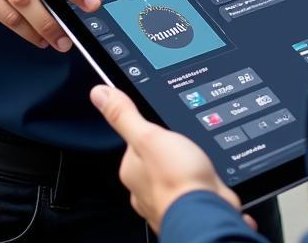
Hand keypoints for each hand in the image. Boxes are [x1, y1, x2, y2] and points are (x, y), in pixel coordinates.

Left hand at [91, 85, 246, 232]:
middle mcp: (144, 188)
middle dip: (171, 149)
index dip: (152, 129)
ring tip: (196, 160)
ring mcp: (166, 199)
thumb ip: (125, 115)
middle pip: (156, 157)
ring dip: (185, 166)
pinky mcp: (187, 206)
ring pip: (174, 173)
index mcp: (131, 170)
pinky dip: (197, 181)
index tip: (164, 126)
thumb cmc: (178, 181)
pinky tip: (205, 176)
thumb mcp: (149, 136)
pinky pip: (190, 186)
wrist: (208, 215)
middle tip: (184, 144)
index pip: (136, 140)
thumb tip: (99, 93)